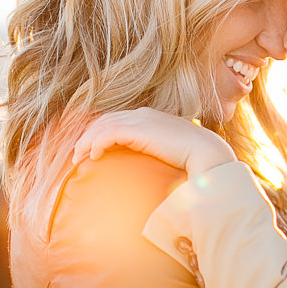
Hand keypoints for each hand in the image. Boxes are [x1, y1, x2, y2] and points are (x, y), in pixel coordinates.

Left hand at [71, 108, 237, 176]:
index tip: (92, 149)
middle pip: (106, 119)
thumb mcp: (173, 154)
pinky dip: (98, 143)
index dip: (101, 131)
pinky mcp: (139, 130)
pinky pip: (109, 133)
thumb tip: (155, 173)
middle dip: (89, 135)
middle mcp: (144, 114)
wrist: (208, 154)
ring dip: (88, 141)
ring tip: (79, 157)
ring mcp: (142, 119)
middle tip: (78, 154)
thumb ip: (160, 155)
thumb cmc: (195, 160)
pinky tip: (95, 155)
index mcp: (151, 117)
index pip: (118, 119)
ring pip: (103, 125)